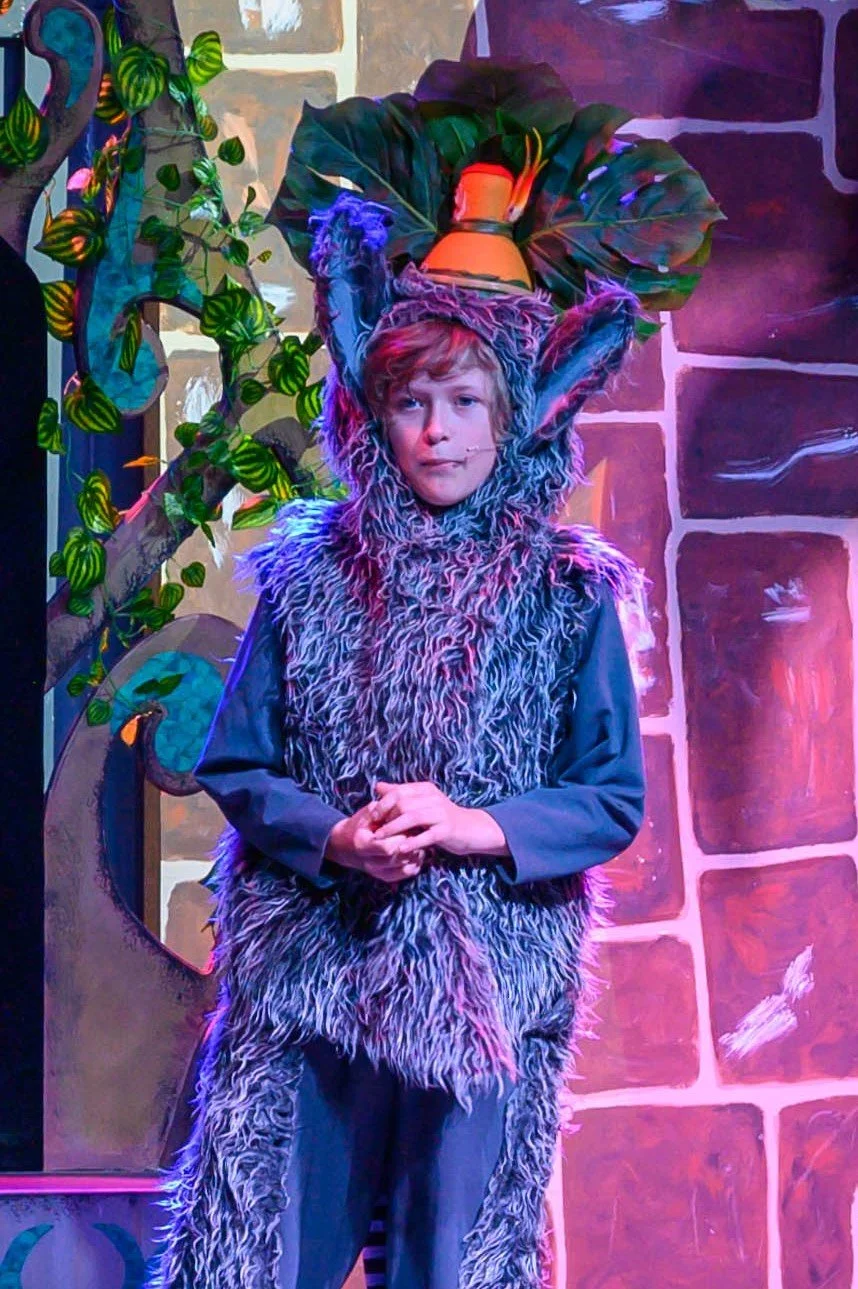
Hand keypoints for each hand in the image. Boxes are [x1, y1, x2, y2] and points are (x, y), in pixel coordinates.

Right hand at [325, 802, 425, 884]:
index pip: (387, 847)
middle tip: (418, 831)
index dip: (401, 836)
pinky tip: (416, 851)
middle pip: (398, 858)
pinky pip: (407, 873)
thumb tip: (403, 809)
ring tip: (419, 840)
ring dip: (416, 853)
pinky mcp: (386, 877)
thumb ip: (383, 811)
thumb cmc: (360, 826)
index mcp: (362, 845)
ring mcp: (378, 872)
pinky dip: (416, 862)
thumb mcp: (367, 814)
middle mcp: (370, 862)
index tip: (408, 824)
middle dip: (411, 844)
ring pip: (405, 867)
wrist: (346, 846)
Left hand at [369, 781, 510, 857]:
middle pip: (402, 803)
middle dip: (385, 817)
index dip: (382, 804)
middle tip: (373, 829)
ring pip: (412, 818)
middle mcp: (433, 798)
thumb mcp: (421, 802)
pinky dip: (411, 842)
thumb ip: (400, 794)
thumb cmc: (440, 817)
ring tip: (380, 839)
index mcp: (425, 789)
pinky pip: (426, 836)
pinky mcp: (446, 830)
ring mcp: (441, 814)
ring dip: (393, 829)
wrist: (469, 828)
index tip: (371, 817)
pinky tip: (400, 849)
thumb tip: (378, 786)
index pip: (398, 792)